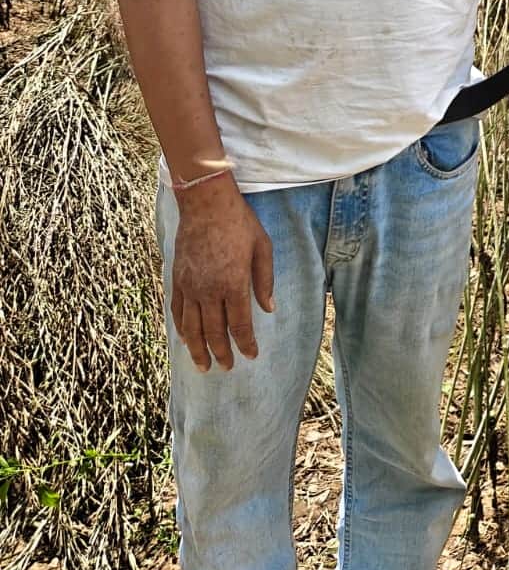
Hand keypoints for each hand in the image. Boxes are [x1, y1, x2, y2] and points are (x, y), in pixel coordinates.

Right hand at [171, 174, 274, 371]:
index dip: (246, 343)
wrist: (206, 202)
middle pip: (215, 332)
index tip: (250, 355)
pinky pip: (178, 311)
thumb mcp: (262, 247)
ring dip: (198, 350)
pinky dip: (182, 329)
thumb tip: (269, 309)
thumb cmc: (239, 222)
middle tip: (227, 367)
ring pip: (193, 328)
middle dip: (222, 353)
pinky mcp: (178, 279)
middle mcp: (210, 290)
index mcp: (234, 283)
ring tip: (204, 366)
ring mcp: (191, 286)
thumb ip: (265, 280)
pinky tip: (186, 340)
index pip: (240, 324)